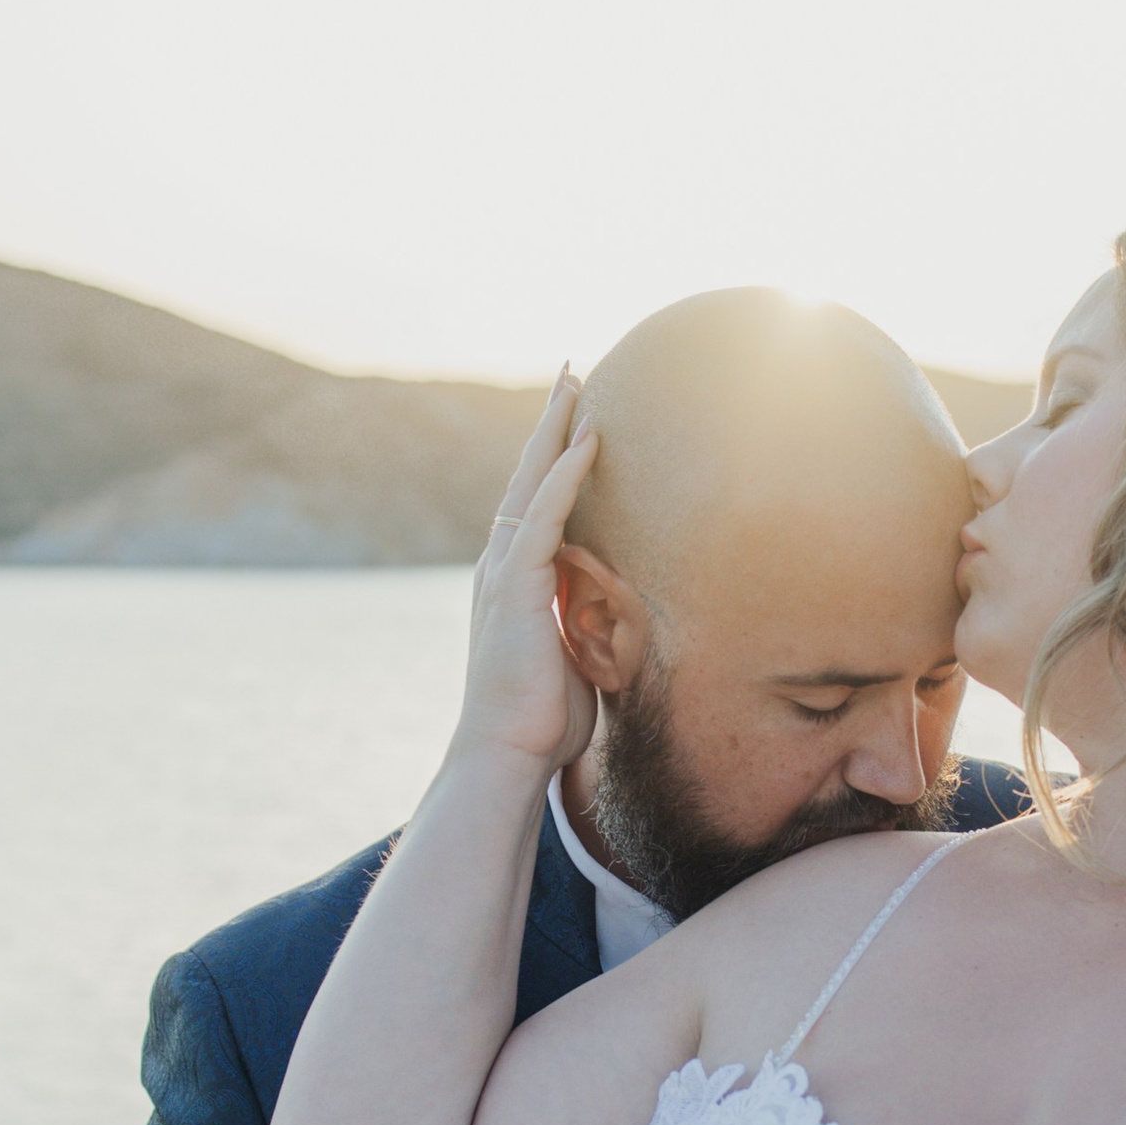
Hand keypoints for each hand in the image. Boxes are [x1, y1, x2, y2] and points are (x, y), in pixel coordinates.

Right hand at [455, 373, 600, 776]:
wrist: (505, 753)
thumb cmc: (542, 720)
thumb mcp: (574, 658)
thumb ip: (588, 626)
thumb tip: (625, 621)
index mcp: (513, 581)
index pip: (534, 501)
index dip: (554, 457)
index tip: (576, 417)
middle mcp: (500, 566)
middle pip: (526, 475)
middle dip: (549, 422)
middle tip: (568, 371)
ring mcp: (502, 573)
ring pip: (530, 482)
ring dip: (554, 430)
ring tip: (574, 382)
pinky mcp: (515, 587)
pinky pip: (543, 516)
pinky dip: (565, 476)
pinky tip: (589, 441)